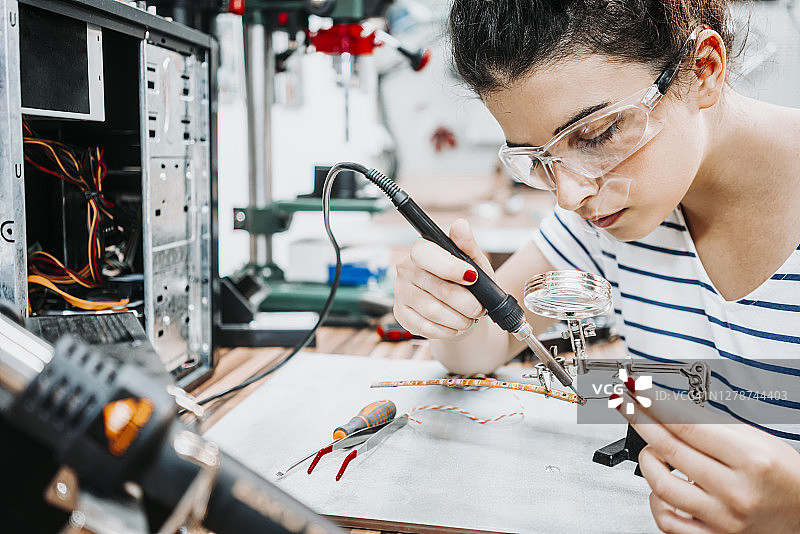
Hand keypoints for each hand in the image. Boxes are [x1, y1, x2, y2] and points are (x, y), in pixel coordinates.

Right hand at [393, 218, 491, 339]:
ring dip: (460, 318)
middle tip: (479, 307)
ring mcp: (400, 293)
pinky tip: (455, 325)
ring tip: (469, 317)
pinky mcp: (401, 315)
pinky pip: (427, 327)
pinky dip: (448, 330)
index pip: (426, 254)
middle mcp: (406, 269)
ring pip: (434, 311)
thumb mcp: (475, 262)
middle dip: (467, 302)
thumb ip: (468, 245)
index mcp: (421, 250)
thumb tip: (460, 225)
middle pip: (438, 288)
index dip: (450, 267)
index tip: (472, 277)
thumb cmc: (467, 282)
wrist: (459, 309)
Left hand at [616, 387, 799, 532]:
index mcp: (750, 460)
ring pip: (661, 485)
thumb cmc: (785, 476)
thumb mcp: (758, 440)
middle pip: (670, 449)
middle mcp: (735, 491)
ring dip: (647, 459)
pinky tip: (660, 484)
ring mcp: (722, 519)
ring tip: (652, 447)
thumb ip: (715, 426)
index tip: (637, 390)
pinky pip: (667, 520)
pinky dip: (655, 498)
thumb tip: (670, 407)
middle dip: (640, 420)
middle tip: (627, 404)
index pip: (687, 424)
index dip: (655, 403)